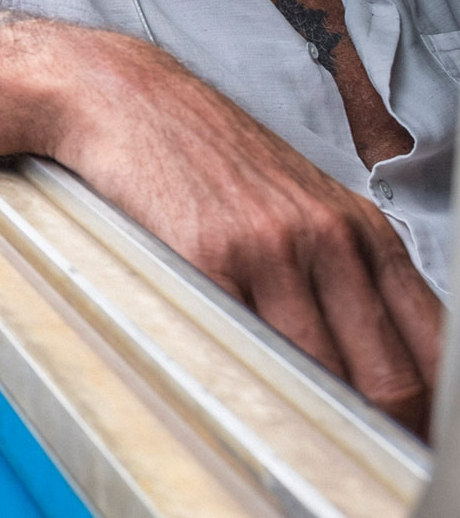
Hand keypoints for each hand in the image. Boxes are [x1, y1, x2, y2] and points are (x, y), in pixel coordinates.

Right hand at [55, 38, 441, 429]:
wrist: (129, 101)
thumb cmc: (206, 157)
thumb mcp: (300, 204)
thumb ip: (343, 270)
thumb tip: (368, 359)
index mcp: (363, 230)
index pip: (431, 345)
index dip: (424, 409)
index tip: (401, 436)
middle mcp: (331, 238)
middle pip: (387, 374)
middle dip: (378, 430)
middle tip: (353, 456)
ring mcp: (274, 249)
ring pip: (323, 373)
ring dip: (311, 421)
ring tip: (295, 440)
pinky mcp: (211, 257)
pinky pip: (248, 349)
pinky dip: (251, 389)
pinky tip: (243, 395)